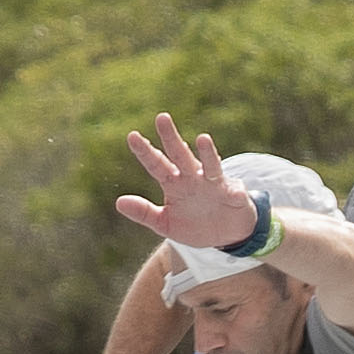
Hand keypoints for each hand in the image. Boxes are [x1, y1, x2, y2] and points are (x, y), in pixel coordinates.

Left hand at [113, 120, 260, 256]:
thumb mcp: (164, 223)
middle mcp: (192, 178)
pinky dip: (234, 192)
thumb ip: (144, 212)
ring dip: (207, 153)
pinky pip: (234, 193)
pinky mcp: (234, 196)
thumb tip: (119, 203)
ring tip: (203, 139)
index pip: (156, 164)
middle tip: (161, 118)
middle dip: (171, 137)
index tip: (132, 136)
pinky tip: (234, 193)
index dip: (145, 152)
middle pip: (180, 154)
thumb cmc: (192, 225)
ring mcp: (213, 185)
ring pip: (210, 165)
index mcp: (173, 184)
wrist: (223, 235)